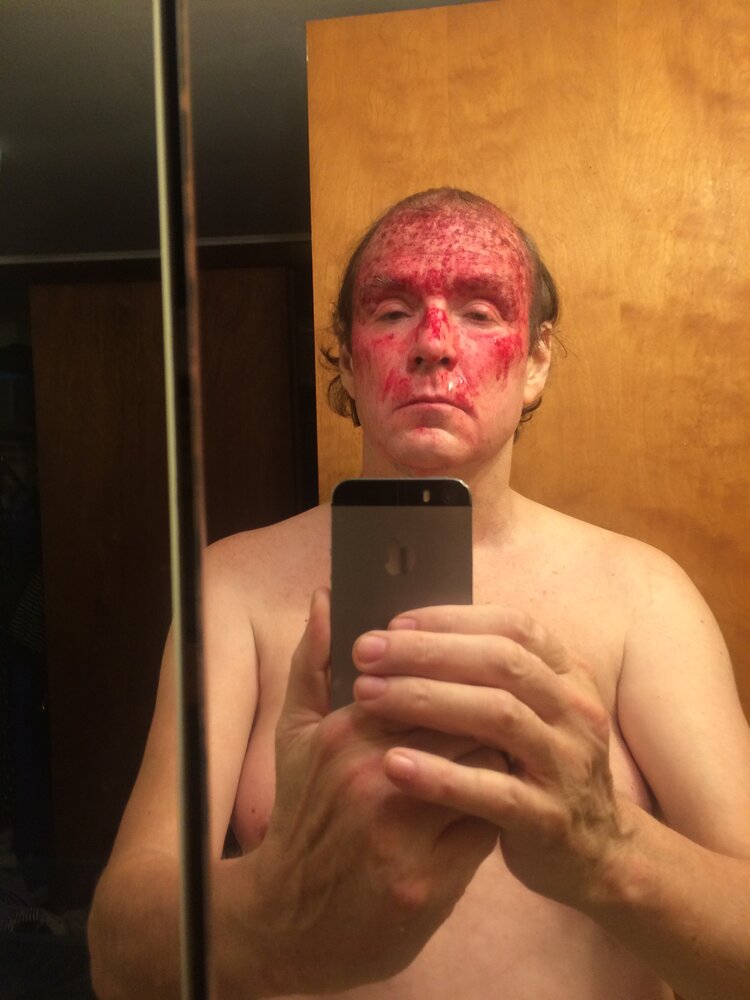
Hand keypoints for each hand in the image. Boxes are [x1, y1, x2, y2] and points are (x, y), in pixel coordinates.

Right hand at [245, 590, 505, 994]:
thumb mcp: (294, 737)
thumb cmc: (301, 817)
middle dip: (487, 710)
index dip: (458, 674)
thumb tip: (326, 598)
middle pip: (465, 718)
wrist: (292, 919)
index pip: (427, 681)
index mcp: (342, 734)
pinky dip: (497, 808)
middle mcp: (370, 779)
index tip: (472, 670)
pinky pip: (486, 826)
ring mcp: (399, 834)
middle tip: (505, 705)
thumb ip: (313, 664)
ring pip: (485, 768)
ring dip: (500, 756)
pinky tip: (493, 801)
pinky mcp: (427, 883)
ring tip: (504, 749)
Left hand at [351, 605, 633, 909]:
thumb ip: (485, 671)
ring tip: (369, 695)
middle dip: (427, 652)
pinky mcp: (548, 818)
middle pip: (500, 663)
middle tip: (366, 652)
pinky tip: (393, 765)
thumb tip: (410, 630)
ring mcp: (566, 764)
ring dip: (427, 699)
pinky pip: (493, 792)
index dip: (451, 619)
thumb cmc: (538, 769)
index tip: (394, 623)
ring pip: (497, 716)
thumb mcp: (529, 711)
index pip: (512, 627)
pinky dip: (441, 775)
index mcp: (567, 676)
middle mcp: (574, 711)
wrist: (596, 854)